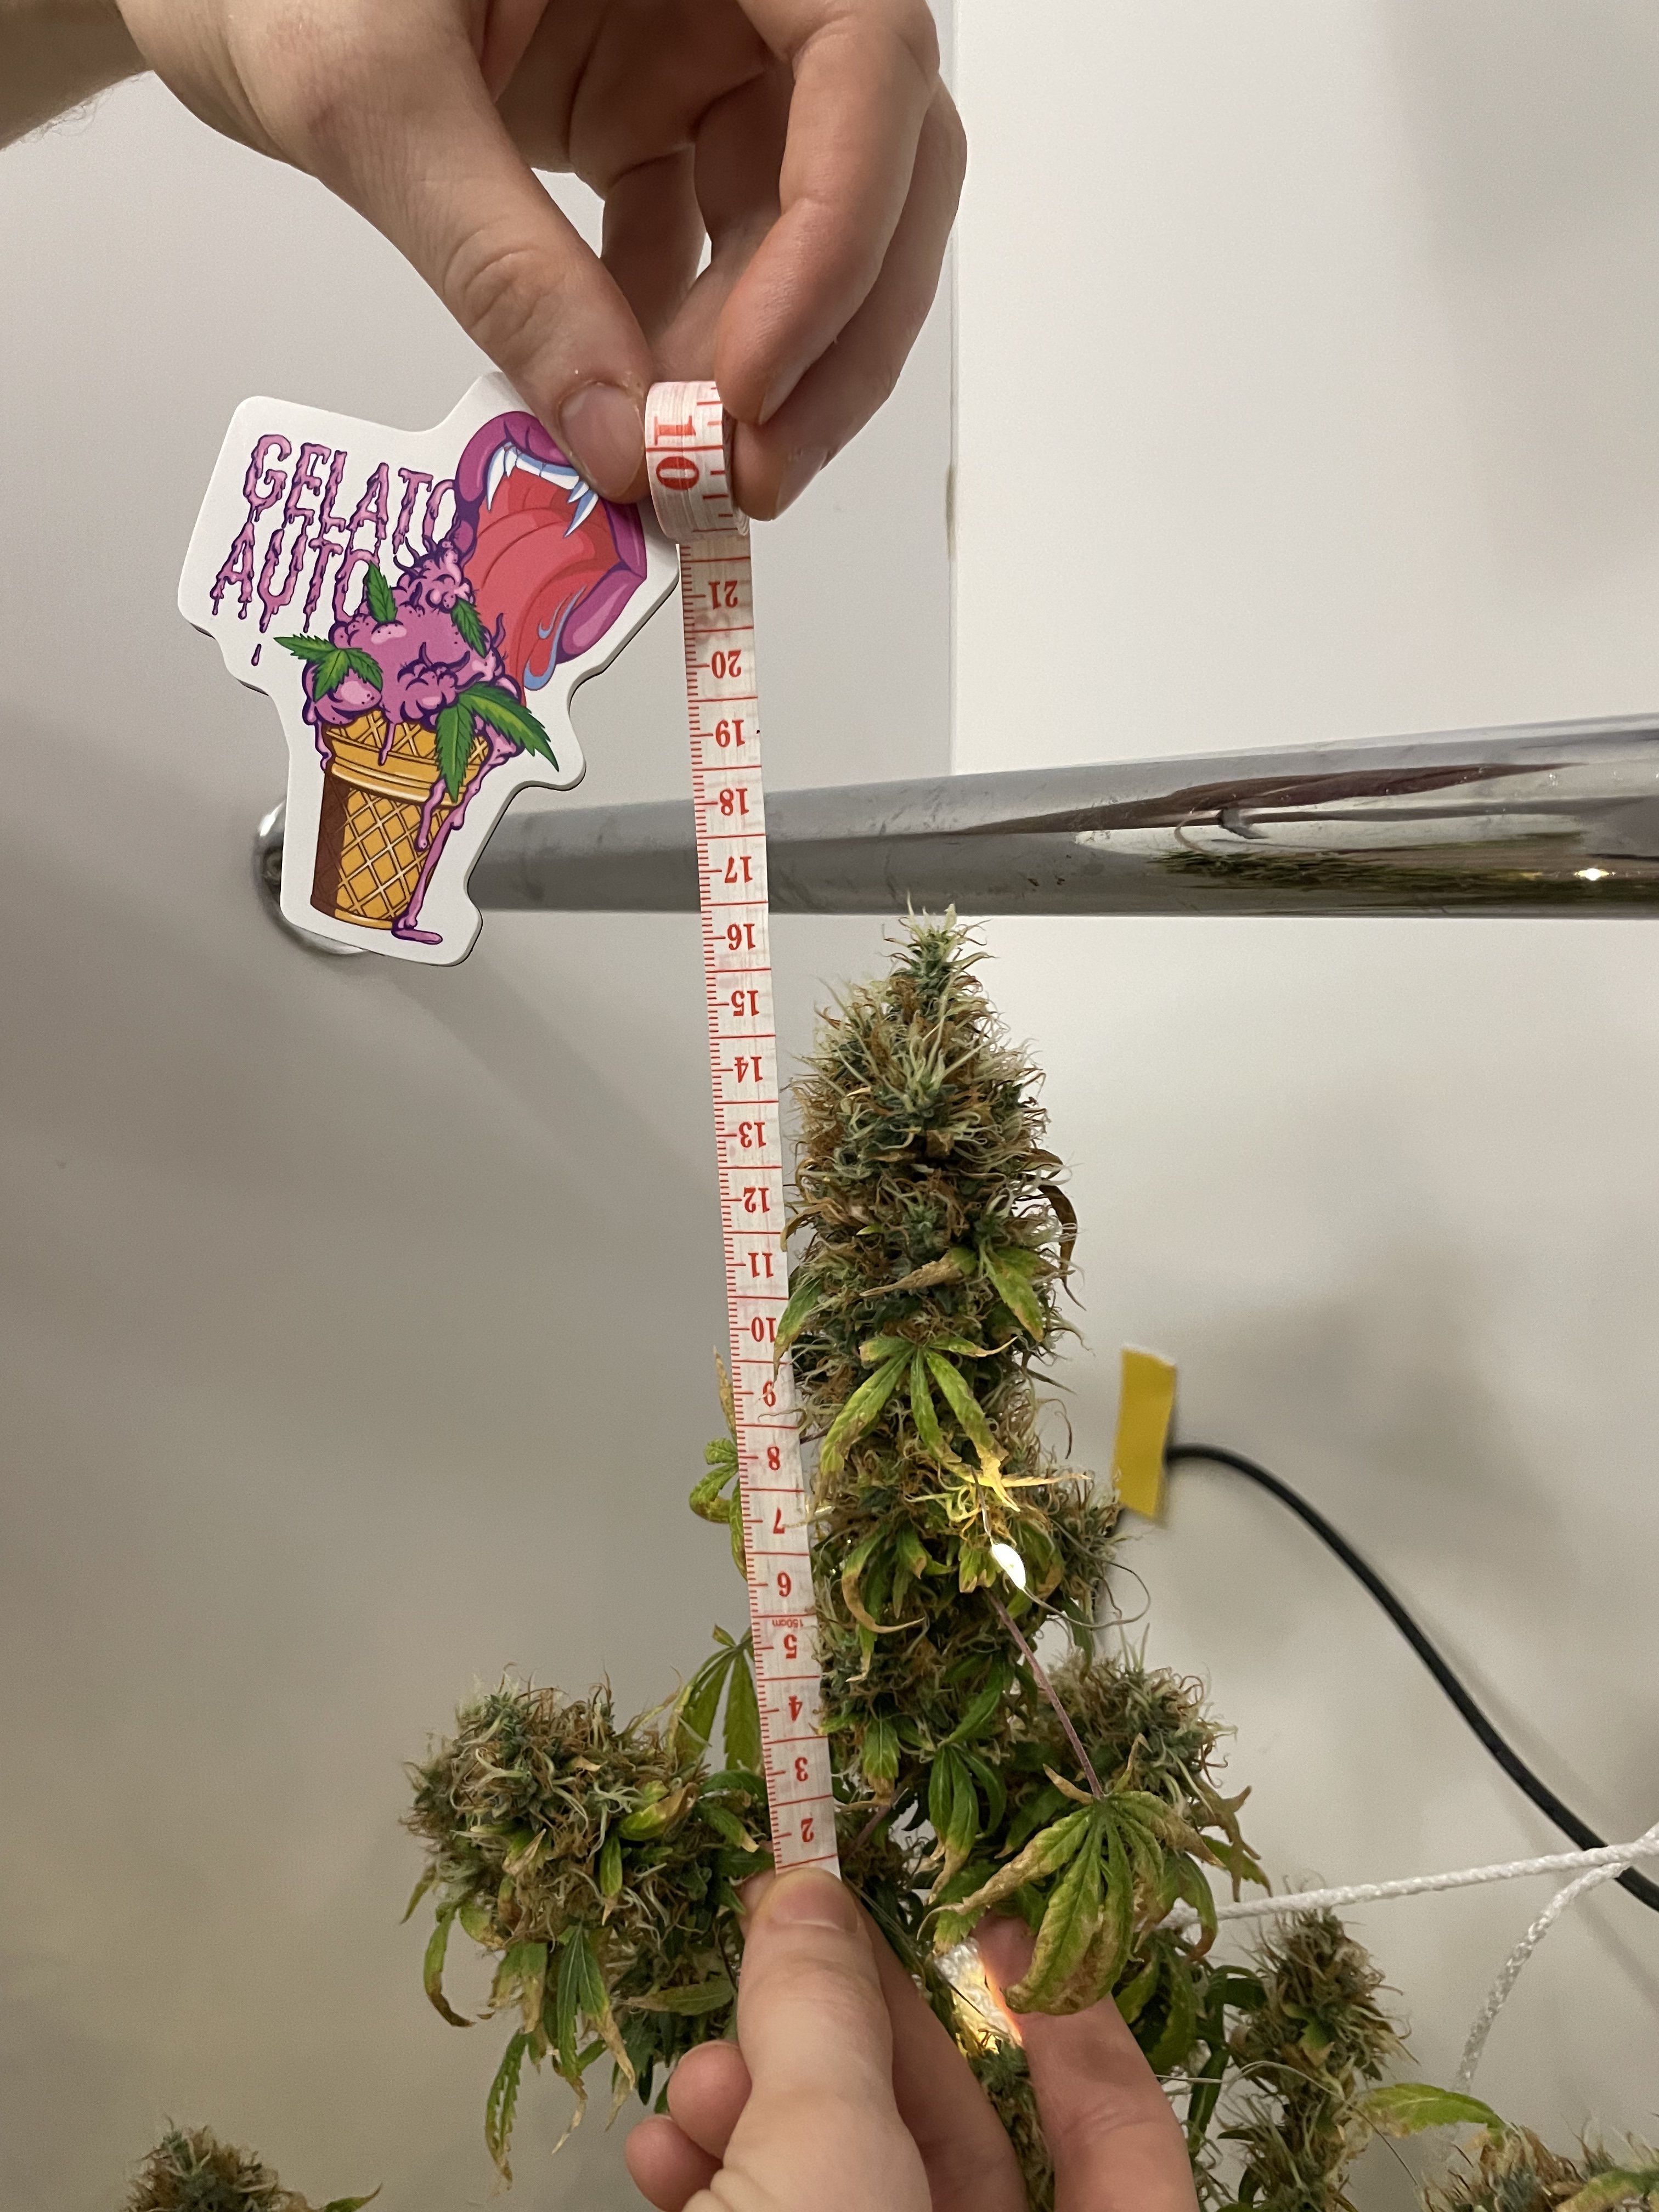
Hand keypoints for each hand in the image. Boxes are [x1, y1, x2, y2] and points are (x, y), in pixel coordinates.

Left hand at [111, 0, 964, 514]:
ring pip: (806, 225)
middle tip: (754, 475)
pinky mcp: (650, 117)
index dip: (842, 230)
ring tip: (672, 458)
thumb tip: (619, 445)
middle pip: (879, 162)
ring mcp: (697, 46)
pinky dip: (679, 340)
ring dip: (758, 360)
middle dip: (832, 334)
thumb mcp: (371, 98)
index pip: (866, 60)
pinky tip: (624, 406)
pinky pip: (705, 246)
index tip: (752, 380)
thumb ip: (501, 268)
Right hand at [625, 1872, 1198, 2211]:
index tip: (991, 1918)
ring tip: (702, 2076)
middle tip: (788, 1945)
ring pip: (851, 2180)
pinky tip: (666, 2149)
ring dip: (762, 2106)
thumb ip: (825, 2021)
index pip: (1126, 2136)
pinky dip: (725, 2178)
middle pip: (957, 2143)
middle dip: (853, 2037)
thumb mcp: (826, 2154)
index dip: (1070, 2011)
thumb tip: (806, 1901)